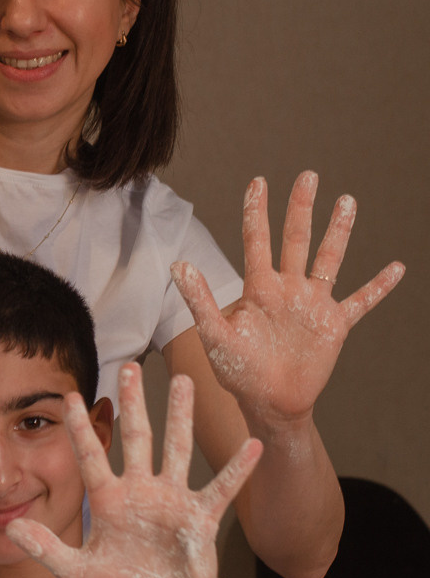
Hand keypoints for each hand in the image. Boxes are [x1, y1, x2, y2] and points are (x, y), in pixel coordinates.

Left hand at [7, 364, 260, 577]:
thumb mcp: (76, 571)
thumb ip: (45, 548)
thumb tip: (11, 525)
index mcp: (109, 500)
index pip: (90, 455)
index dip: (79, 427)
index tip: (69, 395)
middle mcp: (140, 491)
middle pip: (136, 437)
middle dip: (133, 403)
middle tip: (130, 366)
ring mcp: (171, 501)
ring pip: (176, 449)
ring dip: (180, 417)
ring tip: (184, 381)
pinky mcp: (199, 518)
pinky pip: (221, 489)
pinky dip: (237, 469)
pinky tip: (252, 445)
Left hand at [171, 171, 404, 425]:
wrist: (269, 402)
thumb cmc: (237, 371)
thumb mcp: (215, 334)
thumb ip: (200, 299)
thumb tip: (179, 264)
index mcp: (258, 287)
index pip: (257, 239)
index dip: (257, 210)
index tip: (258, 180)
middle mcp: (287, 288)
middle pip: (296, 238)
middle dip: (301, 207)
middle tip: (308, 175)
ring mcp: (312, 304)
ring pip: (328, 259)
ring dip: (338, 232)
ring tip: (347, 201)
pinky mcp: (334, 325)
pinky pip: (361, 301)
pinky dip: (379, 286)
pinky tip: (397, 268)